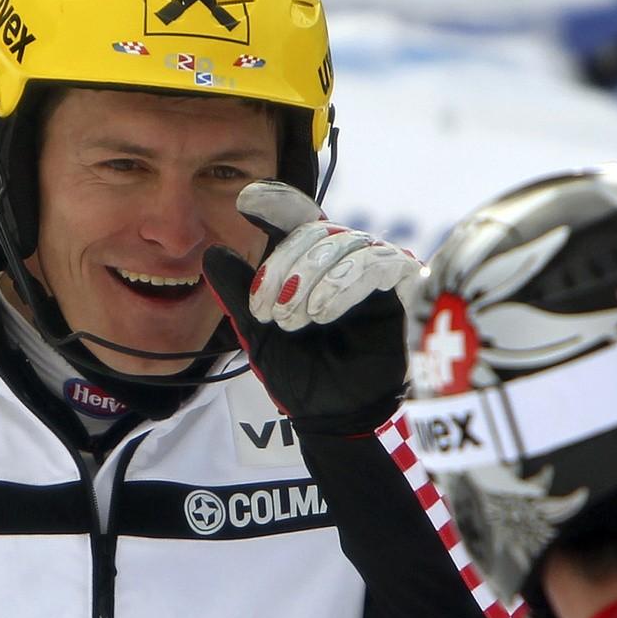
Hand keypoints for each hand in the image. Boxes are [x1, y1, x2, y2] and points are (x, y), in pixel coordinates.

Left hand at [203, 181, 421, 434]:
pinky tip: (321, 313)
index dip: (273, 202)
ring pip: (343, 243)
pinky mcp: (404, 286)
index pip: (296, 217)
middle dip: (282, 267)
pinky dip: (342, 284)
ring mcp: (376, 268)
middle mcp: (345, 258)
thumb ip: (238, 293)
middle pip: (313, 231)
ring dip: (310, 279)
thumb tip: (212, 253)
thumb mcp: (257, 332)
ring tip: (292, 320)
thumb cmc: (300, 374)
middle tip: (266, 312)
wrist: (331, 417)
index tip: (245, 200)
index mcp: (311, 262)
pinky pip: (376, 263)